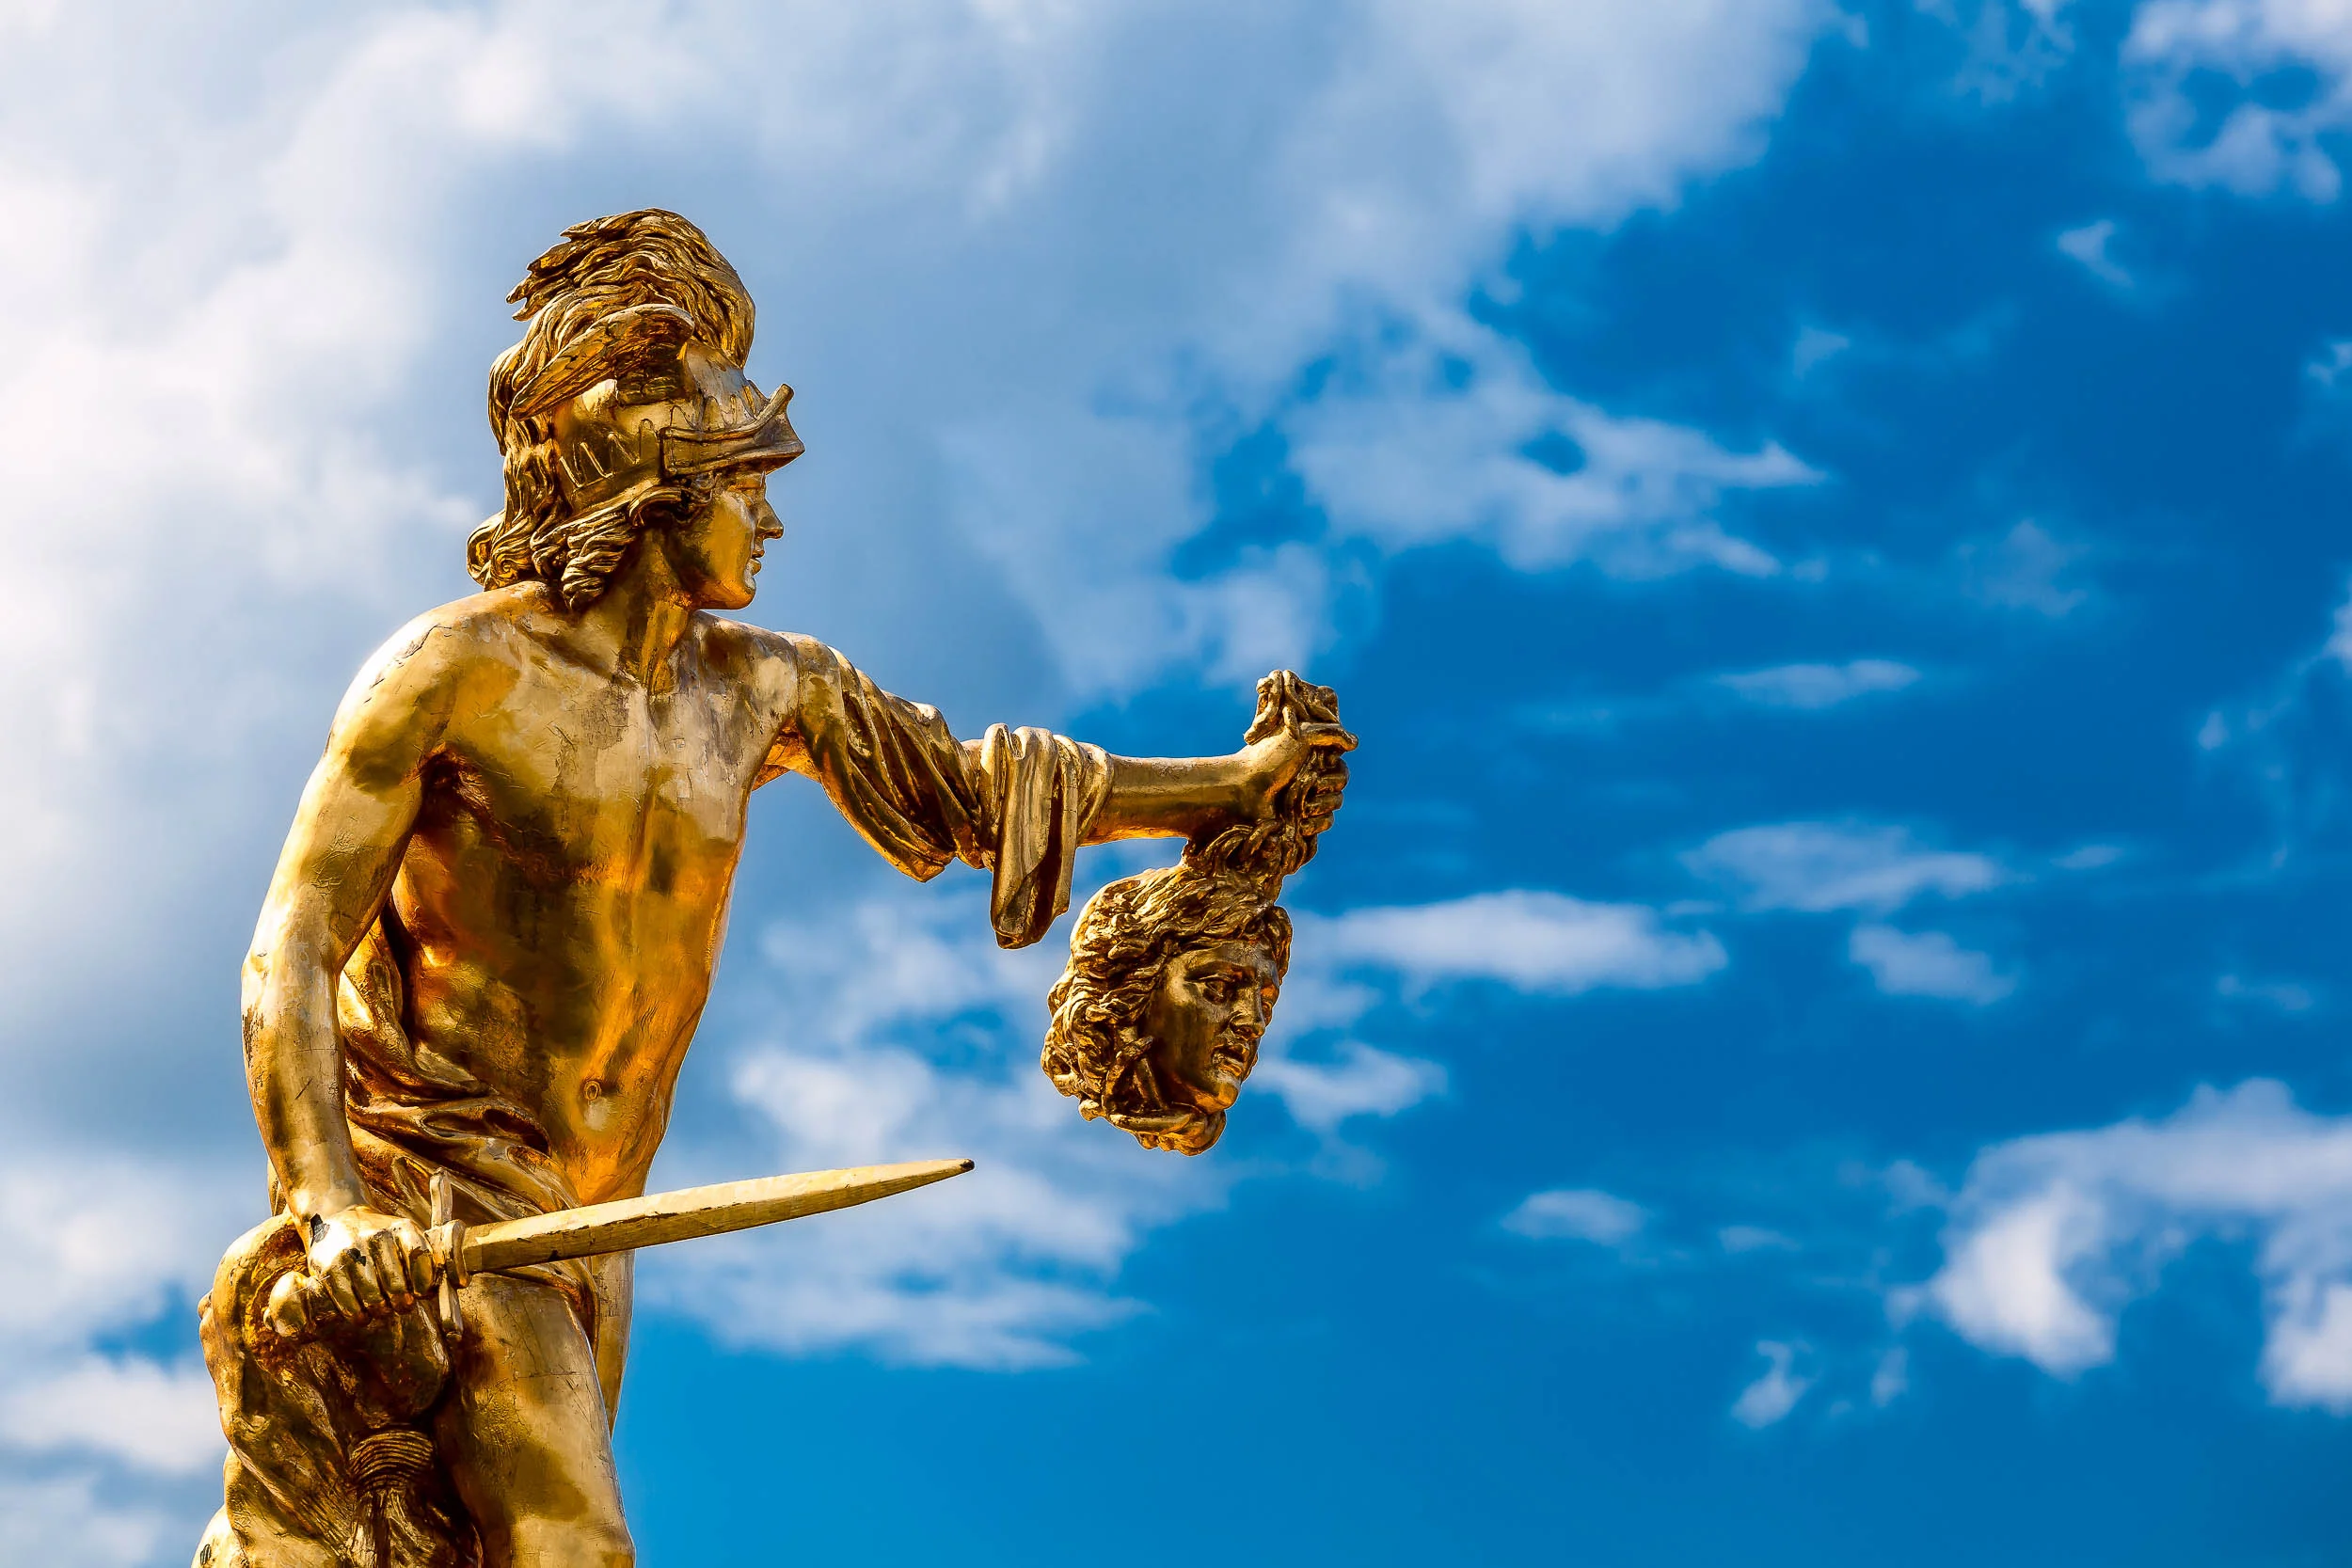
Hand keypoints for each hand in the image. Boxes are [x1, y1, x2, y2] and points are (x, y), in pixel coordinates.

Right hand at [289, 1204, 438, 1331]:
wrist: (336, 1219)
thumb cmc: (380, 1238)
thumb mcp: (406, 1236)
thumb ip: (429, 1258)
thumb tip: (458, 1283)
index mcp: (402, 1227)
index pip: (420, 1257)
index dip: (423, 1281)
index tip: (421, 1292)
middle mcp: (377, 1236)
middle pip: (396, 1283)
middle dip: (402, 1302)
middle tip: (402, 1306)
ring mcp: (352, 1251)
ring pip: (373, 1297)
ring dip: (381, 1311)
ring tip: (382, 1310)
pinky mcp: (329, 1266)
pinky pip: (348, 1302)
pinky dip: (358, 1315)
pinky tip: (362, 1315)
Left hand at [1237, 720, 1353, 830]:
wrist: (1242, 790)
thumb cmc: (1267, 759)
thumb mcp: (1299, 735)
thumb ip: (1331, 732)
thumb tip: (1355, 744)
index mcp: (1310, 756)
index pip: (1340, 763)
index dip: (1334, 766)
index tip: (1320, 763)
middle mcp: (1310, 776)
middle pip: (1341, 783)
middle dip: (1328, 785)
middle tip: (1308, 782)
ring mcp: (1306, 798)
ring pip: (1336, 804)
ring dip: (1320, 805)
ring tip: (1299, 805)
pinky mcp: (1302, 820)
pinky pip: (1326, 822)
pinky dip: (1316, 822)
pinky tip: (1300, 822)